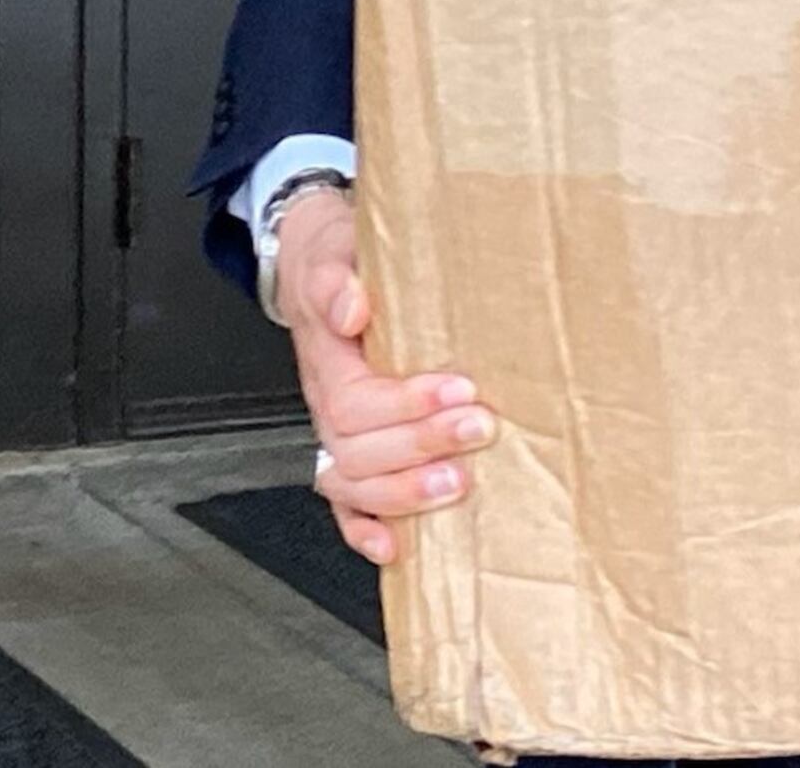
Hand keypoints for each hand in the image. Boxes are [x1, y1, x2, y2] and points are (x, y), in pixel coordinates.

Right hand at [277, 185, 496, 564]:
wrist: (322, 267)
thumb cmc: (336, 264)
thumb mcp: (335, 253)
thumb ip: (339, 278)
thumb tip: (352, 305)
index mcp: (326, 362)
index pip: (355, 400)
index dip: (405, 404)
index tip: (458, 388)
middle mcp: (326, 405)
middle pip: (359, 448)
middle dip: (421, 445)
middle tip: (477, 428)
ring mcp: (337, 435)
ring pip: (355, 484)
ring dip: (407, 492)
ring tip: (459, 481)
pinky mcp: (353, 452)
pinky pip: (348, 506)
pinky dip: (367, 532)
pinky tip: (397, 546)